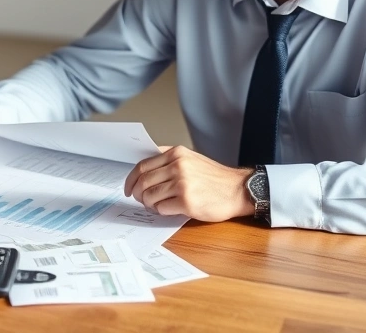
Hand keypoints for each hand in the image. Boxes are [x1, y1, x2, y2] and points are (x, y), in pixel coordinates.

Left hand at [123, 146, 254, 221]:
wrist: (238, 190)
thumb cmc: (214, 177)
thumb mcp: (191, 158)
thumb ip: (168, 159)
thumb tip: (143, 168)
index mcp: (176, 154)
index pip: (142, 165)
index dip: (131, 179)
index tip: (128, 188)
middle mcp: (178, 166)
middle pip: (143, 181)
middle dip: (137, 193)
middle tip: (140, 199)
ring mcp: (182, 184)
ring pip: (149, 196)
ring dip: (149, 204)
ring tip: (157, 205)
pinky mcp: (187, 202)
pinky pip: (161, 208)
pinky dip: (161, 211)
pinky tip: (169, 209)